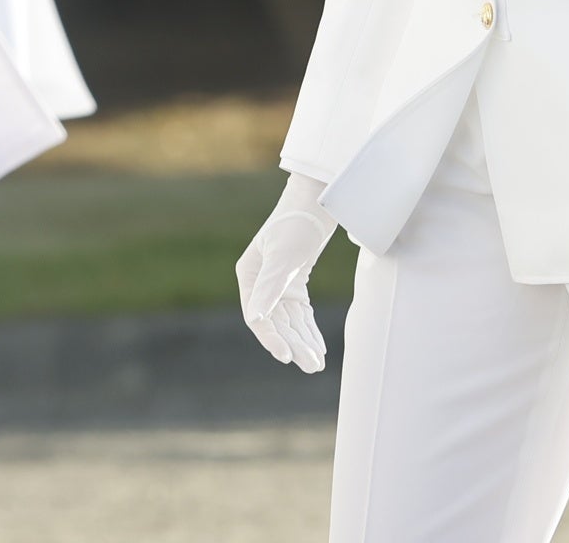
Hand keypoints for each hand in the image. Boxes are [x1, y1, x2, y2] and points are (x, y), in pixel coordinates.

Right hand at [236, 173, 334, 372]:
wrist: (318, 202)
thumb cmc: (296, 224)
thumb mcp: (283, 257)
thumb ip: (270, 288)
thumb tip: (256, 319)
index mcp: (249, 275)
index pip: (257, 316)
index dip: (271, 338)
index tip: (287, 356)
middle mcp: (260, 283)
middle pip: (276, 322)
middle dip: (295, 345)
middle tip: (312, 366)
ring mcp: (278, 285)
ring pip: (291, 322)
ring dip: (304, 341)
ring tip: (318, 363)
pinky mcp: (295, 284)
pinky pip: (301, 314)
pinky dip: (310, 330)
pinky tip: (319, 347)